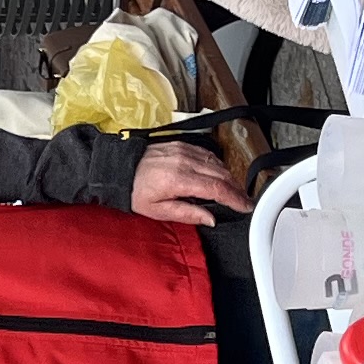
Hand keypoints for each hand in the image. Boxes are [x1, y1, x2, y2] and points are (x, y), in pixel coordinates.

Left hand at [129, 142, 248, 225]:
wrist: (118, 169)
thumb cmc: (134, 192)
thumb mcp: (157, 211)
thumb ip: (186, 214)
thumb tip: (210, 218)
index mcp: (178, 180)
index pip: (217, 189)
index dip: (235, 199)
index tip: (245, 206)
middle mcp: (183, 162)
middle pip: (221, 175)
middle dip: (236, 189)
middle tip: (244, 201)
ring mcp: (183, 151)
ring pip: (216, 163)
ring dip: (229, 177)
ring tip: (233, 191)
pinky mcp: (181, 145)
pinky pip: (206, 154)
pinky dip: (217, 165)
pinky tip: (219, 174)